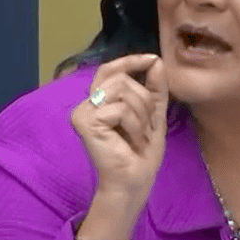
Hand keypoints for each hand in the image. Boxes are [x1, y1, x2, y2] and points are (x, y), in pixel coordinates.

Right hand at [71, 54, 169, 217]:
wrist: (134, 180)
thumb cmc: (141, 152)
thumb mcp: (153, 114)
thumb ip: (154, 88)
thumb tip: (156, 60)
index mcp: (101, 100)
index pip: (110, 69)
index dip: (130, 60)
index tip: (152, 60)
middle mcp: (88, 103)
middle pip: (122, 78)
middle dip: (144, 100)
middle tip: (146, 126)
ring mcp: (83, 111)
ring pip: (123, 90)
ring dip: (141, 114)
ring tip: (138, 136)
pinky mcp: (84, 121)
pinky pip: (120, 108)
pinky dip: (134, 125)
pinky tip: (130, 142)